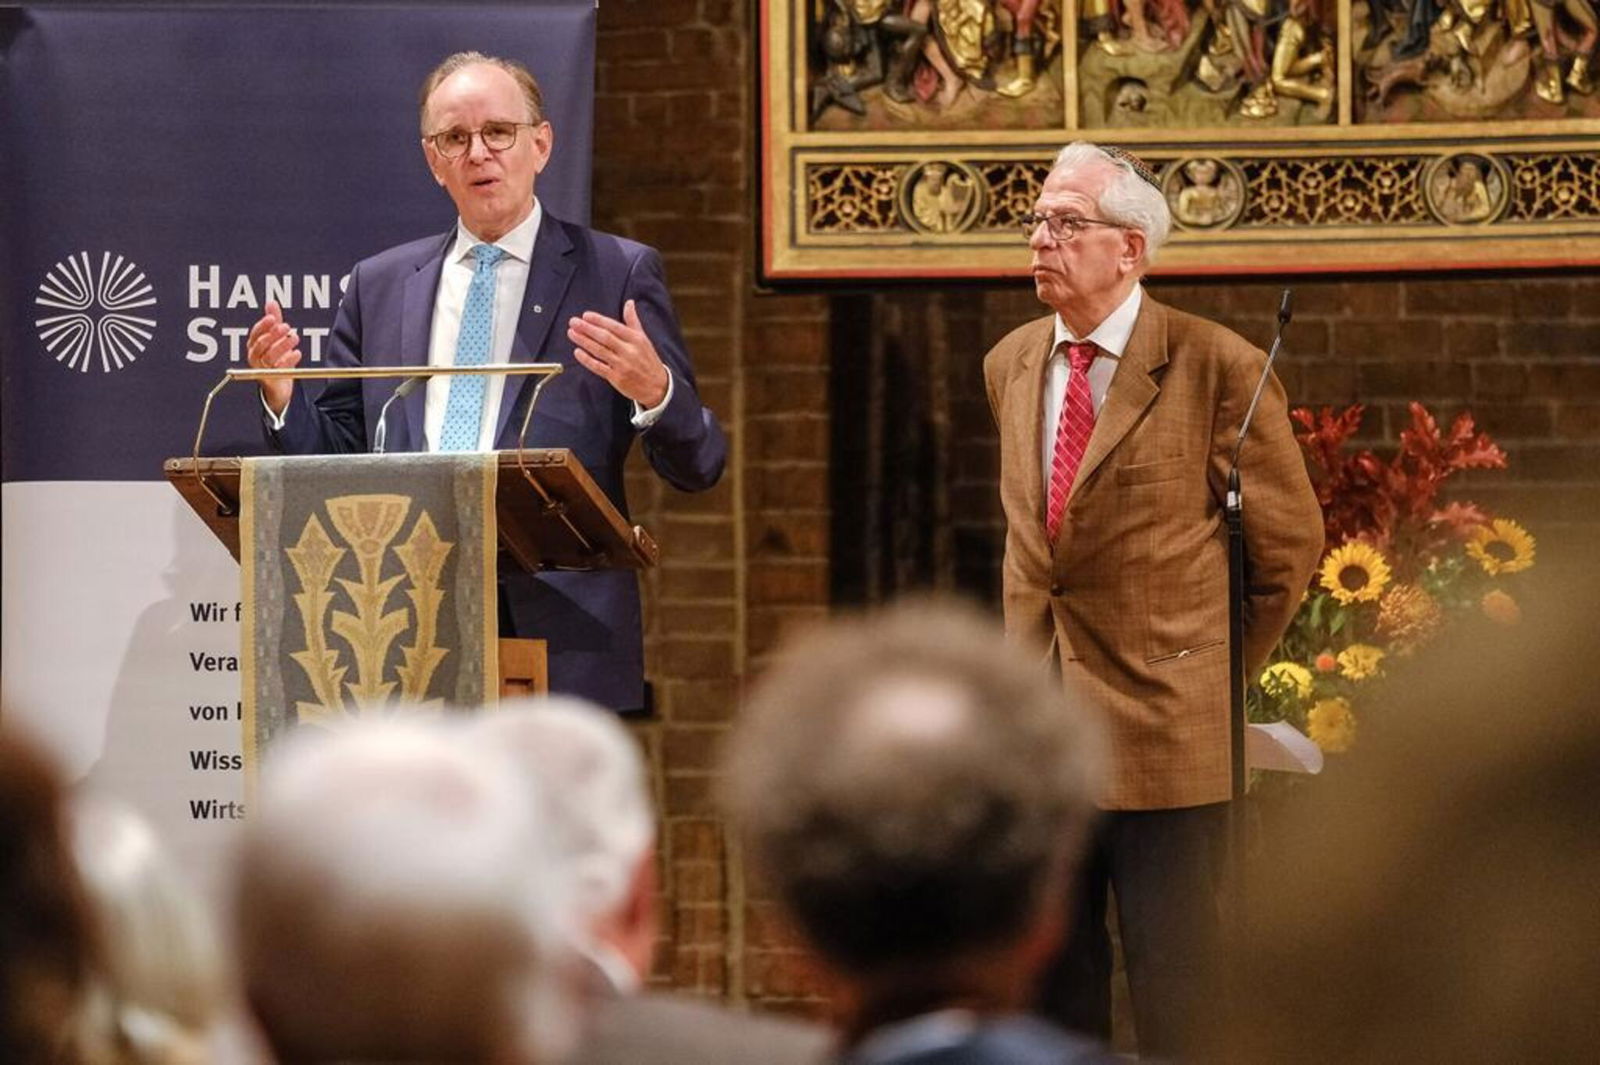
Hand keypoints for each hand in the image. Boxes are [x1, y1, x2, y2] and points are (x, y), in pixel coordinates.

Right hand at [246, 300, 301, 414]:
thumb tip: (271, 302)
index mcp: (254, 345)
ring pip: (270, 356)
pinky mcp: (271, 379)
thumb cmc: (275, 358)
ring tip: (295, 337)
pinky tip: (297, 353)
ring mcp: (262, 369)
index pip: (255, 333)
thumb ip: (274, 321)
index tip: (274, 318)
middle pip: (261, 344)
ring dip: (283, 345)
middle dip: (274, 334)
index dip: (264, 325)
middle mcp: (255, 357)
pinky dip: (289, 360)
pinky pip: (279, 369)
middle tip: (287, 327)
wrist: (278, 385)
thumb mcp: (275, 338)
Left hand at [567, 299, 669, 408]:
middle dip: (587, 328)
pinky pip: (598, 367)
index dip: (599, 320)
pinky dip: (587, 360)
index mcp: (636, 340)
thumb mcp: (643, 339)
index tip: (586, 315)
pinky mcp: (617, 378)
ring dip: (584, 341)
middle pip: (605, 337)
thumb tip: (629, 302)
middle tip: (573, 322)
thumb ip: (633, 321)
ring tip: (572, 333)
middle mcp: (629, 351)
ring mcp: (622, 365)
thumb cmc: (648, 360)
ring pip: (600, 351)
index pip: (614, 327)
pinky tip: (577, 352)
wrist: (657, 387)